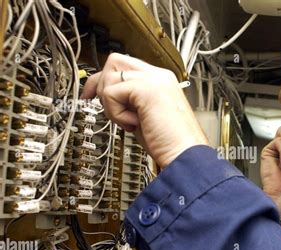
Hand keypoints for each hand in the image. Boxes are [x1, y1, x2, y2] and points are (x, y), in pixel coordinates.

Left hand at [82, 53, 207, 168]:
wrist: (185, 154)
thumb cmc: (171, 143)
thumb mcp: (145, 116)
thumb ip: (130, 101)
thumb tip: (107, 95)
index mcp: (160, 81)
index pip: (125, 66)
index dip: (104, 80)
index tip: (92, 95)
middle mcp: (158, 76)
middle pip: (114, 61)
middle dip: (103, 85)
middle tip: (111, 109)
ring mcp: (154, 80)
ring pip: (109, 76)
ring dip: (111, 104)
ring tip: (130, 121)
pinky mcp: (147, 89)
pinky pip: (111, 93)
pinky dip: (116, 114)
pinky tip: (134, 125)